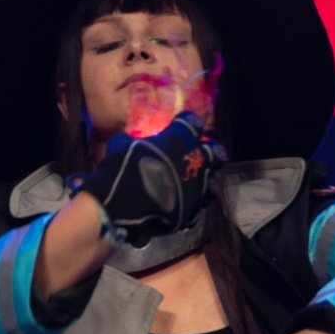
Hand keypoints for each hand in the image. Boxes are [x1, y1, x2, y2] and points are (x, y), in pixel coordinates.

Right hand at [76, 112, 214, 241]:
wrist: (127, 206)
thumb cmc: (124, 168)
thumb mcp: (120, 146)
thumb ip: (130, 141)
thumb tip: (127, 140)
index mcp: (179, 138)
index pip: (192, 122)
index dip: (188, 124)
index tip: (183, 126)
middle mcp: (196, 160)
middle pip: (215, 151)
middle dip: (210, 151)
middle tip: (201, 154)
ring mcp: (198, 187)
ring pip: (212, 181)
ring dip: (203, 180)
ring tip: (193, 183)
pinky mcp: (193, 210)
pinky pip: (197, 206)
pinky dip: (190, 204)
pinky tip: (181, 205)